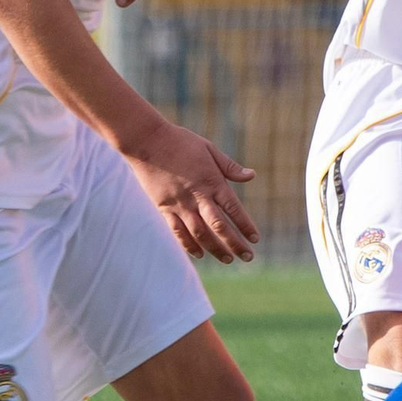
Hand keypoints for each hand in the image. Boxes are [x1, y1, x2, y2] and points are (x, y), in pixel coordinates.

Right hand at [122, 119, 259, 262]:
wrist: (146, 141)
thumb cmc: (180, 142)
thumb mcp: (209, 149)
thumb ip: (230, 167)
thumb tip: (252, 176)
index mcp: (211, 181)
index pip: (233, 209)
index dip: (245, 225)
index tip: (255, 239)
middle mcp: (197, 196)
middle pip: (219, 226)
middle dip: (234, 243)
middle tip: (247, 257)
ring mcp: (179, 204)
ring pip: (199, 233)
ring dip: (215, 249)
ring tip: (227, 259)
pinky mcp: (164, 207)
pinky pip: (178, 231)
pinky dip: (189, 245)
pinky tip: (199, 254)